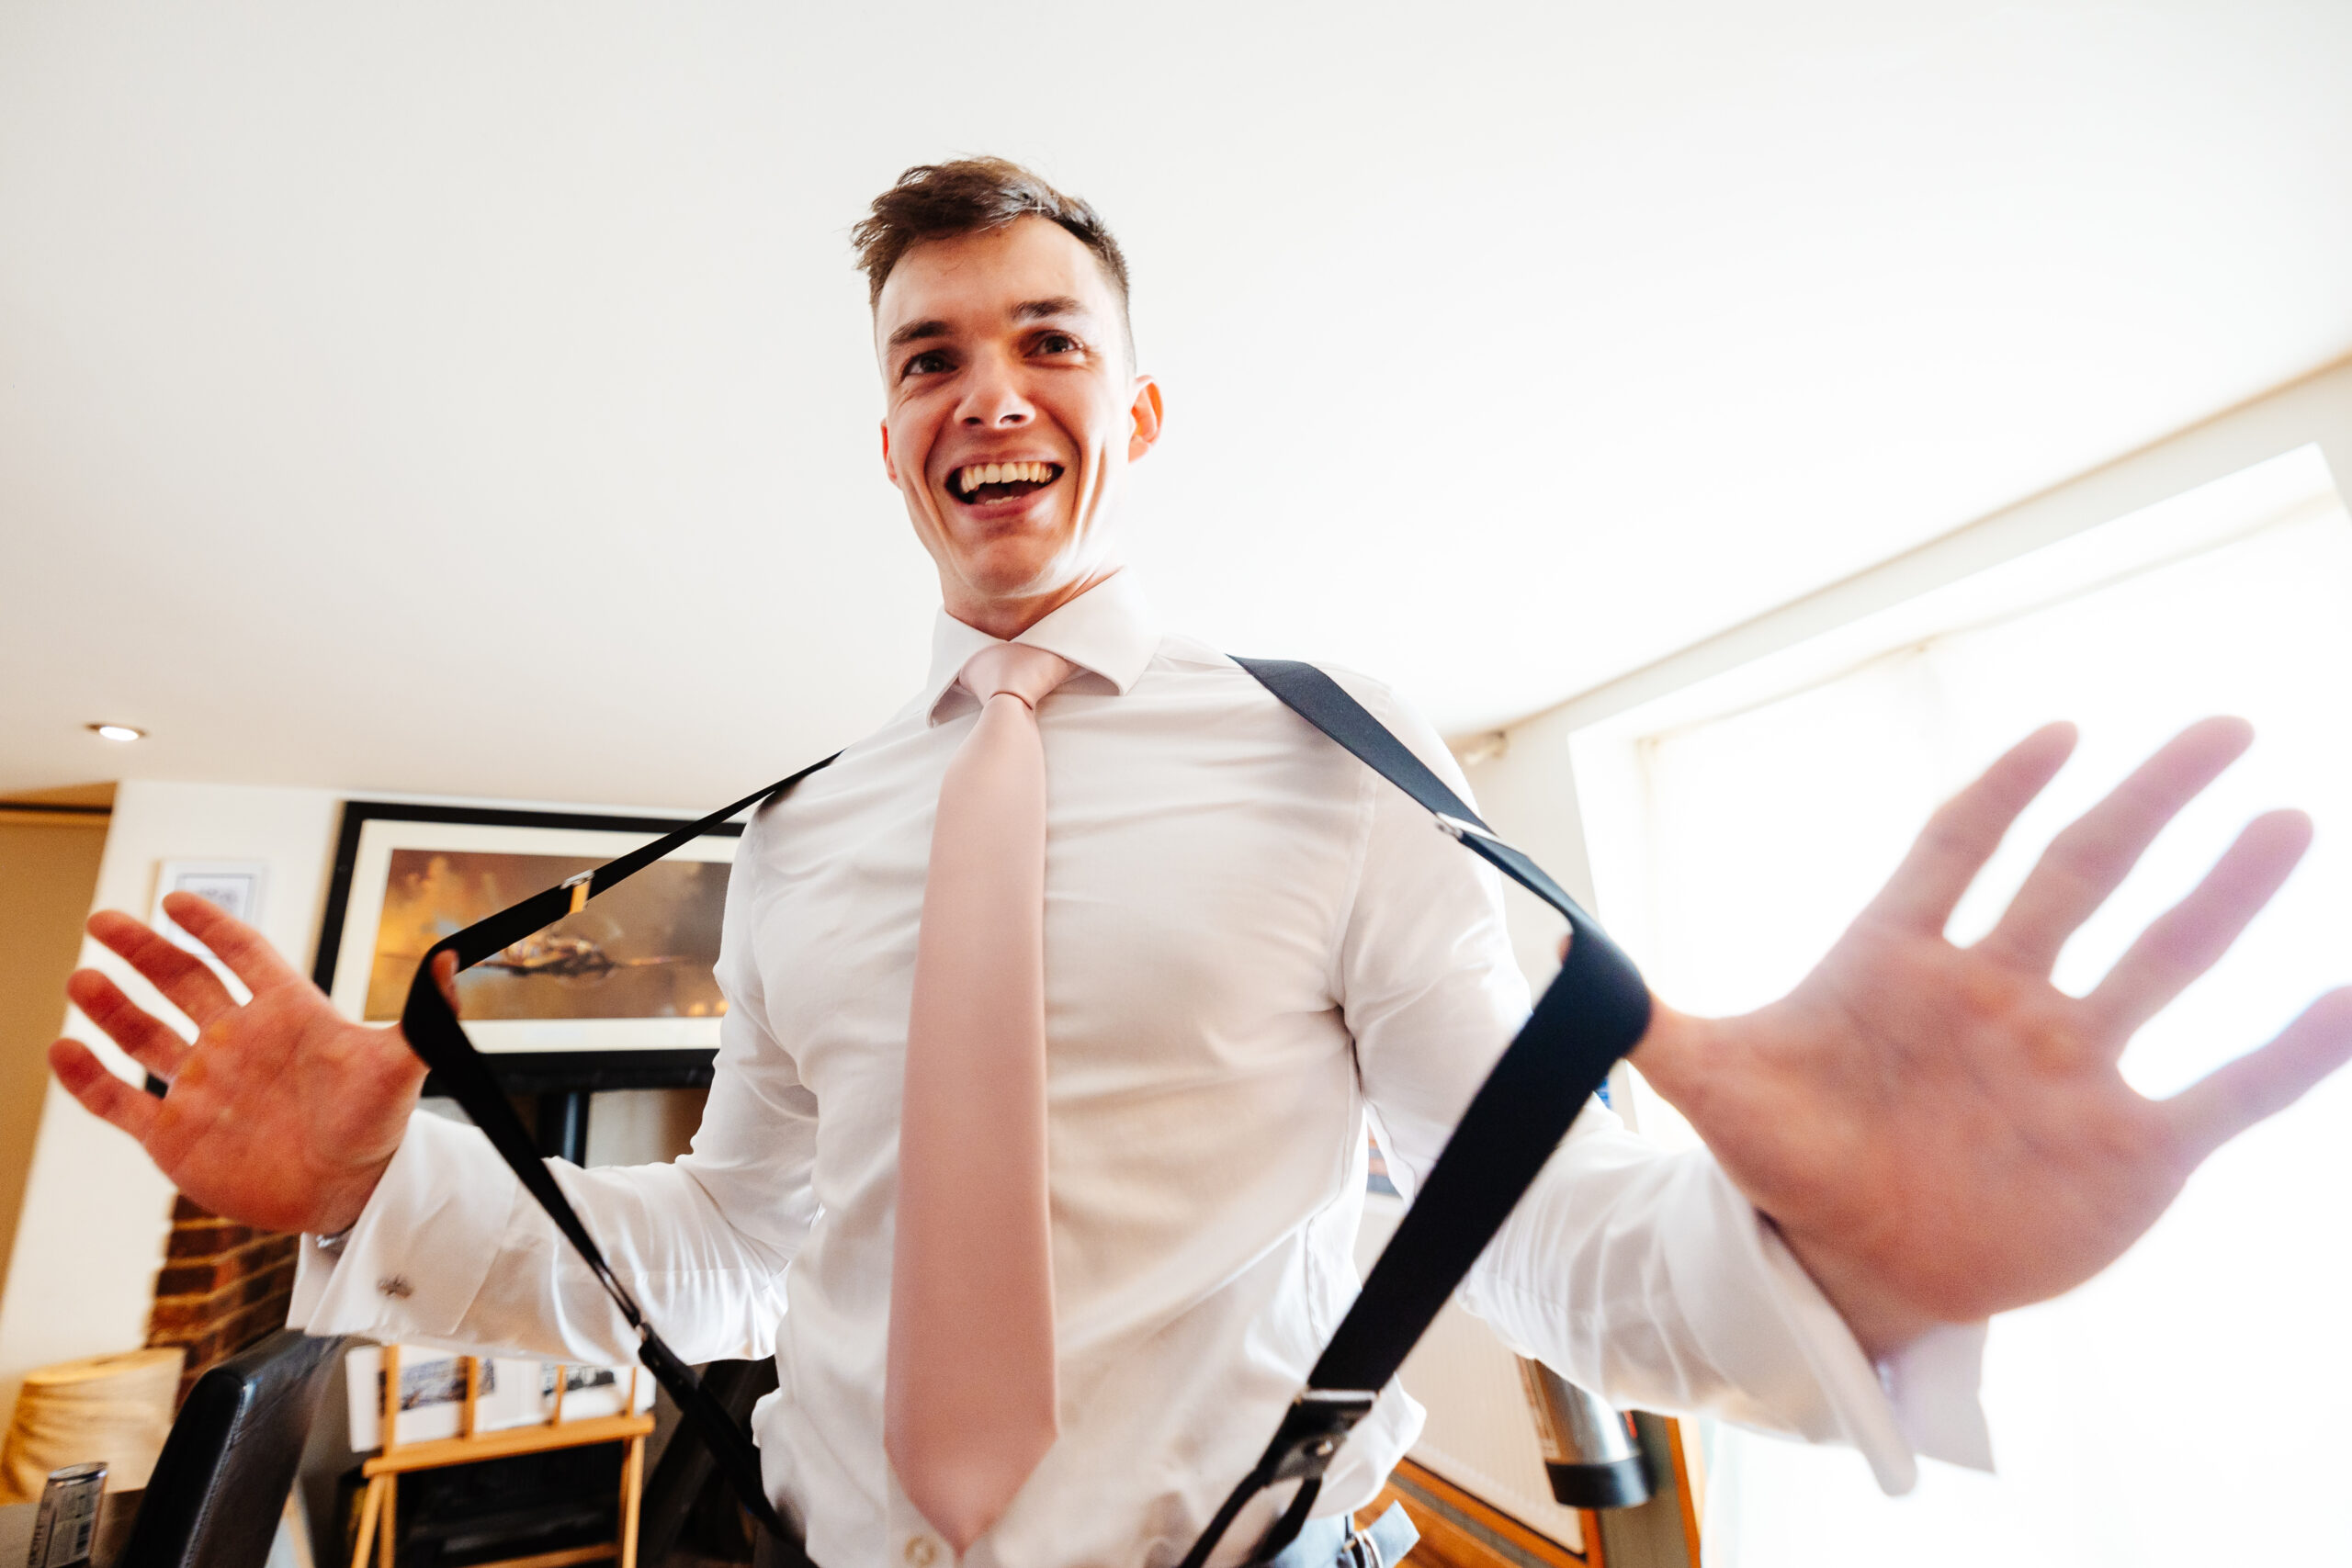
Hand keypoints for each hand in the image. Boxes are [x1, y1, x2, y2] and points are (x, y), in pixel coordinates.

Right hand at [49, 892, 436, 1235]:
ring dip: (112, 1007)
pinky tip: (64, 1050)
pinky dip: (88, 1078)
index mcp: (286, 1013)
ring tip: (82, 977)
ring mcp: (204, 1086)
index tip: (176, 901)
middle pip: (182, 982)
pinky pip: (120, 1102)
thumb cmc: (377, 1124)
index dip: (210, 926)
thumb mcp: (402, 1064)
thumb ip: (423, 1014)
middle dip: (143, 951)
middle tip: (102, 921)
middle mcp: (238, 1041)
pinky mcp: (176, 1136)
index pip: (242, 954)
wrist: (353, 1194)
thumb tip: (455, 959)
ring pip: (145, 1035)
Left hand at [1631, 718, 2351, 1357]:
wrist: (1847, 1268)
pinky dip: (2298, 1048)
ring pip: (2164, 963)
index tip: (2058, 732)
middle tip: (2218, 726)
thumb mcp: (1715, 1088)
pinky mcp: (2131, 1149)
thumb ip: (1646, 1021)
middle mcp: (2001, 993)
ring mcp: (2072, 1065)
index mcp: (1904, 961)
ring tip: (2283, 819)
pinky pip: (2231, 1089)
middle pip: (2082, 876)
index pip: (1961, 849)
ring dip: (2224, 895)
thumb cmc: (1788, 1162)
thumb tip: (1558, 951)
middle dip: (2147, 804)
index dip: (2005, 790)